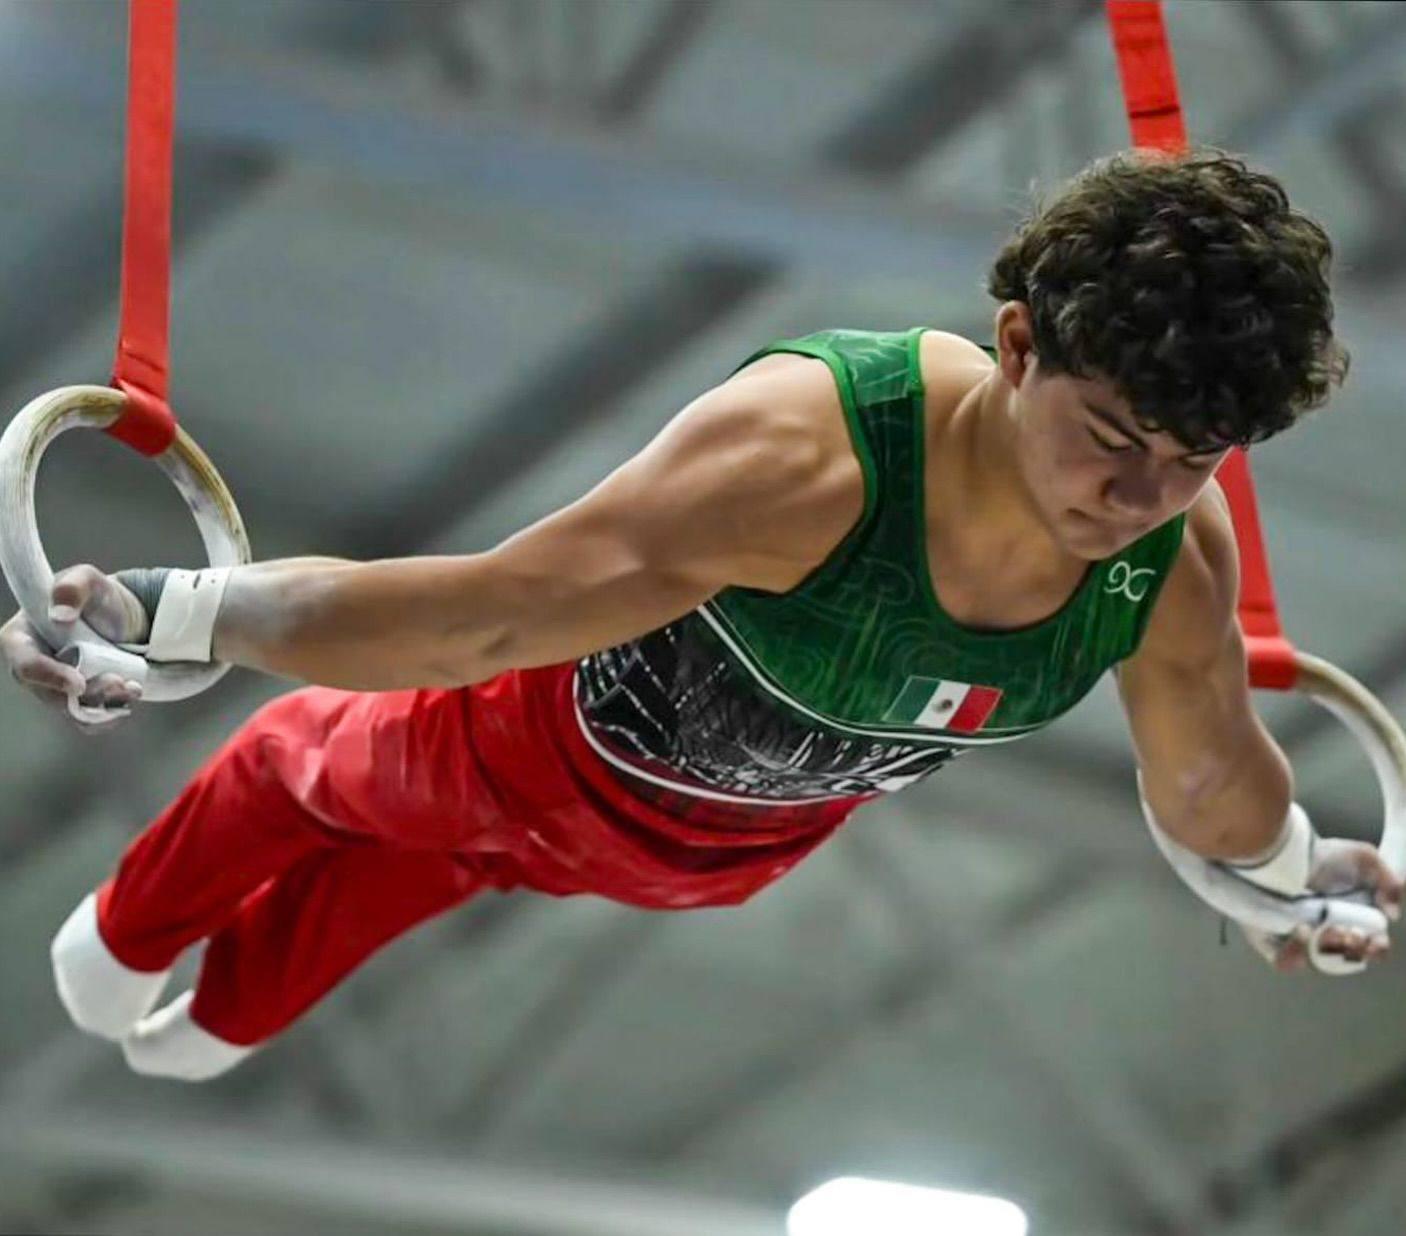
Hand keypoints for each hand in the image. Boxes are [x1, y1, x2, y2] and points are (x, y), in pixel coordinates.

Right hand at [1, 564, 149, 729]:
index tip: (78, 681)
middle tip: (121, 683)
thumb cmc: (98, 597)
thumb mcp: (88, 580)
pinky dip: (110, 713)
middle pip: (50, 694)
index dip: (48, 676)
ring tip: (133, 687)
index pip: (24, 663)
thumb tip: (60, 611)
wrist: (125, 618)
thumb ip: (73, 587)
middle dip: (88, 693)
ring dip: (104, 704)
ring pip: (72, 709)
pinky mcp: (77, 699)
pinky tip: (129, 696)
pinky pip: (87, 718)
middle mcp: (34, 666)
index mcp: (23, 637)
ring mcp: (55, 686)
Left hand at [1241, 836, 1403, 972]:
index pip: (1370, 945)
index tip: (1376, 940)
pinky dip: (1296, 953)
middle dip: (1356, 950)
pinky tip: (1302, 929)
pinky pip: (1284, 962)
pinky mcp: (1270, 943)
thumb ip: (1388, 883)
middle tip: (1352, 934)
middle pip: (1347, 958)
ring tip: (1328, 929)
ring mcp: (1297, 939)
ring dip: (1330, 948)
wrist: (1281, 850)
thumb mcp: (1364, 858)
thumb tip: (1391, 915)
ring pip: (1319, 961)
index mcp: (1349, 919)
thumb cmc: (1321, 855)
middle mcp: (1324, 932)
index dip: (1377, 947)